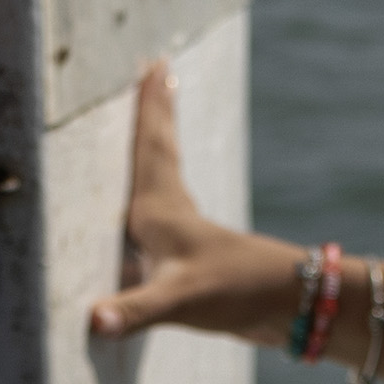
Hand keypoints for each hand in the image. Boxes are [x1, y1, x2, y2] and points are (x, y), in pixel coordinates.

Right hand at [90, 60, 302, 340]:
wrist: (288, 310)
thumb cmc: (233, 296)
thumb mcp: (179, 302)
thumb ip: (134, 310)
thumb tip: (94, 319)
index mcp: (161, 214)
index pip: (151, 149)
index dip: (149, 110)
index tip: (150, 64)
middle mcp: (171, 215)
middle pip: (160, 150)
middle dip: (155, 111)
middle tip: (156, 67)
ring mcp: (184, 234)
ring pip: (165, 175)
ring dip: (158, 144)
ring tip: (157, 115)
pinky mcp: (192, 257)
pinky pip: (165, 210)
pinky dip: (157, 191)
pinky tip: (153, 207)